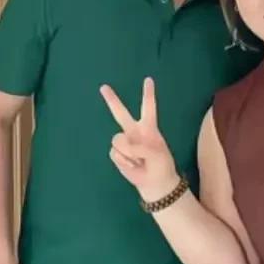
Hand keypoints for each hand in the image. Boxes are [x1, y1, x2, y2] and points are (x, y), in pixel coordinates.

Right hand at [101, 79, 179, 200]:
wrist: (155, 183)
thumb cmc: (160, 164)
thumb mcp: (156, 153)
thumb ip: (139, 146)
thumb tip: (123, 146)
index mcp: (148, 127)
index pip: (148, 107)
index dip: (148, 93)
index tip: (148, 80)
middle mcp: (134, 131)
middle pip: (120, 113)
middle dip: (112, 100)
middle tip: (103, 87)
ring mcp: (124, 142)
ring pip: (117, 139)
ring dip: (128, 152)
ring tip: (139, 161)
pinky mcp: (117, 154)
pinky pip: (115, 153)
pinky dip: (124, 161)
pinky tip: (133, 166)